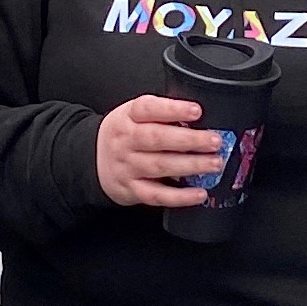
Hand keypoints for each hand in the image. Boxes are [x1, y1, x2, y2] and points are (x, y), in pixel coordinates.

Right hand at [96, 93, 226, 209]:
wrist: (92, 160)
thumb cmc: (124, 135)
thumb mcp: (133, 115)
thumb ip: (161, 113)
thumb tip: (198, 116)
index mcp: (128, 117)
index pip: (148, 108)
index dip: (173, 109)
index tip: (196, 111)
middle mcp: (125, 141)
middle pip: (156, 138)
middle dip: (189, 140)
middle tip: (214, 141)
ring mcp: (127, 167)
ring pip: (159, 166)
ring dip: (190, 165)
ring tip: (214, 163)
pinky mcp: (132, 190)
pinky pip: (157, 195)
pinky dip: (180, 196)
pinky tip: (199, 193)